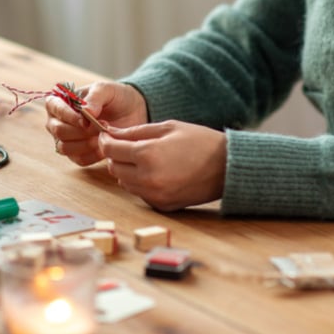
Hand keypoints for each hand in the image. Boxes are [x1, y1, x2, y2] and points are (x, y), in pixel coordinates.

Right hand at [46, 82, 147, 165]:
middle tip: (100, 126)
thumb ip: (94, 97)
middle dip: (80, 131)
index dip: (68, 115)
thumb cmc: (114, 97)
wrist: (131, 112)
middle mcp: (57, 121)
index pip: (53, 108)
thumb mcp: (106, 90)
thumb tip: (85, 112)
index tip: (85, 119)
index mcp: (60, 102)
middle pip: (58, 130)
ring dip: (86, 143)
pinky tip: (104, 146)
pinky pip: (79, 159)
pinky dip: (93, 154)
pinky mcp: (77, 155)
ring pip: (65, 147)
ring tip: (103, 135)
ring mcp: (65, 140)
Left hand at [99, 120, 226, 210]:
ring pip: (124, 183)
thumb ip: (135, 132)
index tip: (107, 136)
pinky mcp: (162, 205)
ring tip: (145, 159)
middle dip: (116, 156)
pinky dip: (141, 183)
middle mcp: (148, 178)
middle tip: (126, 146)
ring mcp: (154, 195)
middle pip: (114, 168)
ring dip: (127, 170)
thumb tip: (111, 133)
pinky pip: (139, 193)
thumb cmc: (200, 142)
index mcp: (148, 155)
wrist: (227, 167)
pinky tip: (156, 172)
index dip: (106, 141)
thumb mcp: (167, 128)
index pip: (111, 150)